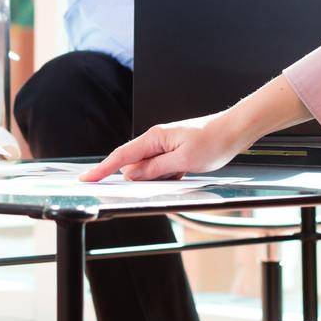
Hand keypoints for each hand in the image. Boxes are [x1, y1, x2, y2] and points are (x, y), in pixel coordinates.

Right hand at [82, 110, 250, 182]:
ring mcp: (165, 146)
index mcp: (155, 138)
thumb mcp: (184, 161)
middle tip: (126, 190)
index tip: (86, 179)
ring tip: (169, 179)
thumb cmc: (213, 141)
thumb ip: (155, 168)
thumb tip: (130, 174)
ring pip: (148, 168)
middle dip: (127, 178)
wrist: (235, 130)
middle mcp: (157, 140)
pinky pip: (161, 168)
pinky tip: (176, 179)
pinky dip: (163, 177)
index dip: (102, 169)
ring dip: (150, 179)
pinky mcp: (174, 152)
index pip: (122, 156)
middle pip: (132, 163)